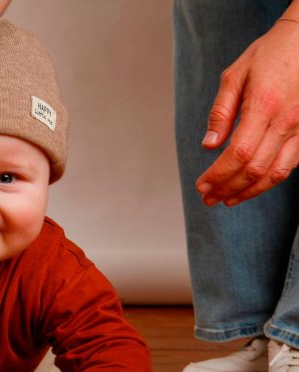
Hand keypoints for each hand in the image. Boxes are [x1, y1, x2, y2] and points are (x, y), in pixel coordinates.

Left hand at [196, 19, 298, 206]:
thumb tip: (209, 146)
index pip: (239, 154)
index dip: (218, 175)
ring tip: (227, 199)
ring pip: (276, 173)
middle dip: (227, 188)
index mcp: (264, 105)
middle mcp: (286, 120)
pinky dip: (269, 181)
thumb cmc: (268, 53)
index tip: (201, 185)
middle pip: (255, 169)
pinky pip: (290, 165)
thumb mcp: (235, 75)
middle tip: (207, 198)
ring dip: (249, 192)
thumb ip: (221, 113)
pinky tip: (251, 185)